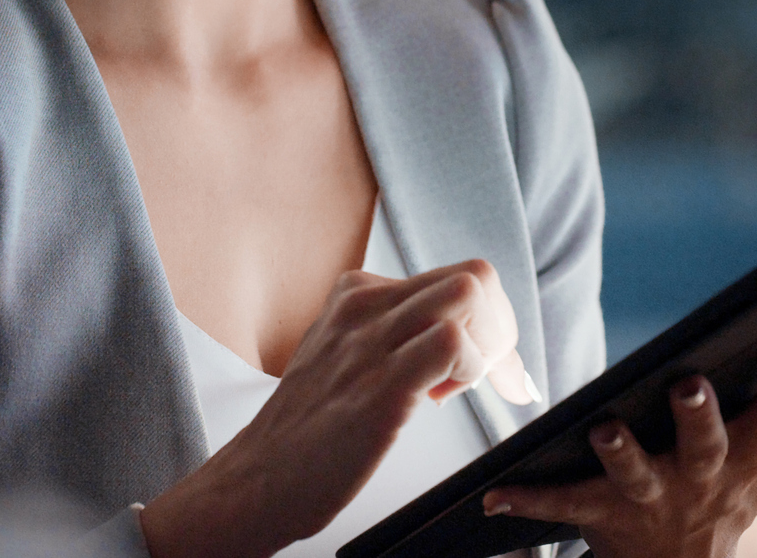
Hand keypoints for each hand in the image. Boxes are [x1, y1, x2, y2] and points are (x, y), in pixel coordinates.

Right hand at [139, 259, 531, 557]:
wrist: (256, 480)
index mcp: (358, 295)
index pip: (456, 277)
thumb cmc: (305, 431)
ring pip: (468, 295)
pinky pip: (452, 344)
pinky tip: (437, 402)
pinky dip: (468, 372)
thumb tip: (460, 340)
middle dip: (500, 330)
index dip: (489, 321)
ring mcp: (369, 343)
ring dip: (487, 347)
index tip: (493, 366)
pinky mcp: (379, 386)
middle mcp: (364, 306)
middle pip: (473, 277)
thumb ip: (391, 336)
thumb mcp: (343, 357)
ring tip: (457, 387)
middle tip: (488, 377)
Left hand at [480, 335, 756, 557]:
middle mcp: (706, 475)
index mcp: (753, 454)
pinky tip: (495, 489)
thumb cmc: (735, 494)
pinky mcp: (601, 515)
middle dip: (703, 414)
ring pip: (636, 472)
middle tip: (691, 382)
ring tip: (602, 426)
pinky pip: (562, 505)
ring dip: (620, 450)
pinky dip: (528, 498)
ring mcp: (653, 496)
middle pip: (710, 441)